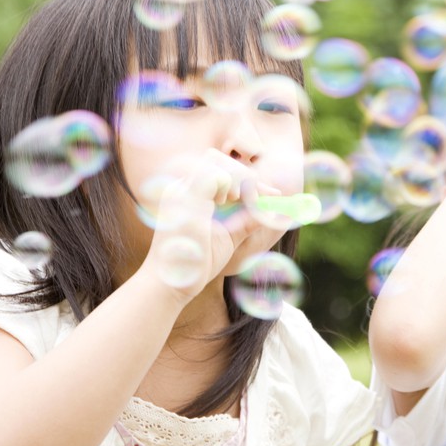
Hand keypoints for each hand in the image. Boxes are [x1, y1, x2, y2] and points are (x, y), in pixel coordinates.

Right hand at [137, 149, 272, 300]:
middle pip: (215, 158)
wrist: (171, 286)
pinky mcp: (184, 200)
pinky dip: (229, 185)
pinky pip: (213, 176)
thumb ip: (248, 219)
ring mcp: (180, 192)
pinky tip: (229, 202)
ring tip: (239, 199)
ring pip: (214, 161)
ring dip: (236, 177)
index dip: (247, 177)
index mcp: (188, 194)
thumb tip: (274, 208)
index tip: (272, 193)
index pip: (218, 169)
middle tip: (265, 194)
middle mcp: (181, 188)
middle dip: (245, 173)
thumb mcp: (229, 236)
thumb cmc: (195, 265)